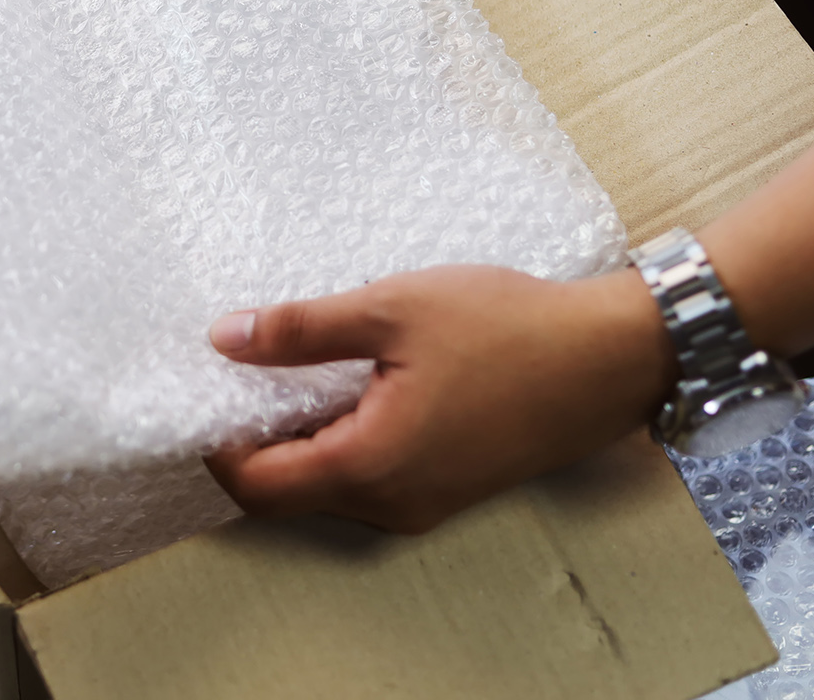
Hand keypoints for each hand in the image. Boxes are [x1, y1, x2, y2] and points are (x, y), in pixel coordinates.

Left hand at [204, 266, 676, 533]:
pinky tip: (344, 386)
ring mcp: (424, 502)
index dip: (215, 445)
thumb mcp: (392, 309)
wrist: (612, 357)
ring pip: (327, 490)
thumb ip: (302, 329)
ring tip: (287, 372)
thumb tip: (225, 338)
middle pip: (286, 495)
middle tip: (236, 376)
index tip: (201, 392)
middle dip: (249, 445)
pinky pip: (369, 481)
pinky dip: (339, 443)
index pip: (257, 486)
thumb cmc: (509, 328)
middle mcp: (393, 502)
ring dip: (296, 443)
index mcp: (371, 466)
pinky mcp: (448, 488)